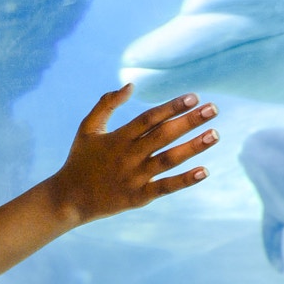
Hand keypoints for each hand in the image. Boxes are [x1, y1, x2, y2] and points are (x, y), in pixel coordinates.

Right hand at [47, 85, 218, 224]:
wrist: (68, 198)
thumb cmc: (80, 160)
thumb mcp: (87, 127)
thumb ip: (106, 104)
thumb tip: (130, 85)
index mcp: (118, 137)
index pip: (149, 117)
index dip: (172, 106)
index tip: (193, 96)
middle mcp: (128, 155)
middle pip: (164, 135)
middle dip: (190, 120)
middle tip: (214, 108)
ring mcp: (134, 176)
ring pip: (169, 159)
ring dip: (193, 147)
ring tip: (215, 134)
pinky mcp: (138, 197)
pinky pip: (165, 187)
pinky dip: (185, 180)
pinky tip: (205, 171)